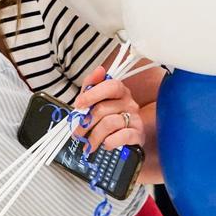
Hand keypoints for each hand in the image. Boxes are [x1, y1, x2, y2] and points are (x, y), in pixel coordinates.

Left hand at [72, 66, 162, 183]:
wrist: (128, 138)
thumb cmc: (109, 117)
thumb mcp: (97, 101)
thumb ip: (92, 86)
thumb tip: (99, 69)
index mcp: (120, 91)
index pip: (110, 86)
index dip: (92, 94)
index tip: (78, 105)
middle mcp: (129, 103)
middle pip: (103, 109)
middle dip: (85, 123)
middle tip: (77, 133)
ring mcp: (135, 119)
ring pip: (109, 123)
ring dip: (94, 136)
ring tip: (88, 144)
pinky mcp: (138, 134)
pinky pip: (123, 136)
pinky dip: (110, 142)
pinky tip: (105, 145)